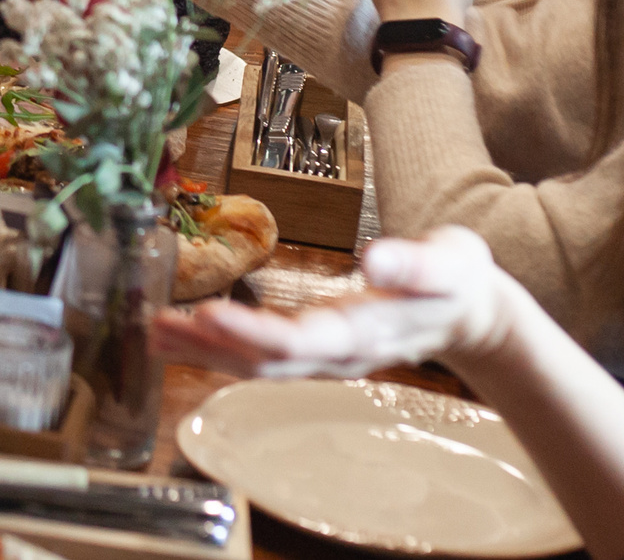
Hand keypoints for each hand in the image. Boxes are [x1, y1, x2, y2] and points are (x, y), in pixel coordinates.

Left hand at [154, 227, 519, 376]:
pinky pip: (260, 357)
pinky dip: (218, 348)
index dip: (250, 332)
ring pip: (256, 364)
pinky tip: (184, 335)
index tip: (207, 313)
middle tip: (158, 325)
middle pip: (265, 360)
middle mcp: (338, 353)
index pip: (299, 340)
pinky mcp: (316, 349)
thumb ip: (414, 265)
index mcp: (366, 333)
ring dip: (204, 351)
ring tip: (154, 333)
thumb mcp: (448, 264)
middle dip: (209, 346)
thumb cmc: (455, 281)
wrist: (469, 313)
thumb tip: (374, 259)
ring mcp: (325, 357)